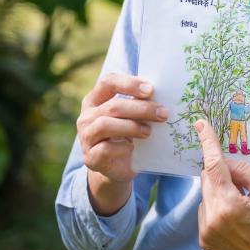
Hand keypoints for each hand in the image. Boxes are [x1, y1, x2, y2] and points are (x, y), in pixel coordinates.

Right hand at [77, 73, 167, 213]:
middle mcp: (87, 116)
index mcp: (95, 100)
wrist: (117, 168)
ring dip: (132, 127)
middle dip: (141, 109)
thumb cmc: (127, 135)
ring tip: (148, 132)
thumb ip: (139, 104)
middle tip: (162, 113)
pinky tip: (133, 148)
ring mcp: (86, 137)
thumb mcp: (131, 116)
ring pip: (105, 125)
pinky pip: (105, 149)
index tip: (150, 89)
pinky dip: (122, 147)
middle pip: (113, 106)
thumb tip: (163, 97)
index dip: (129, 83)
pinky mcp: (91, 158)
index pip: (108, 82)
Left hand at [194, 120, 249, 249]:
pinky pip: (206, 210)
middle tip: (243, 183)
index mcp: (228, 206)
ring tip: (242, 206)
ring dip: (220, 191)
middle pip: (207, 180)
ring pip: (206, 194)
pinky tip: (235, 217)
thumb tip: (225, 163)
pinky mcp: (205, 240)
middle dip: (223, 175)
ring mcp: (206, 232)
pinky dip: (218, 206)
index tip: (200, 125)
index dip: (207, 144)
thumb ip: (244, 170)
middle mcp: (212, 220)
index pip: (213, 167)